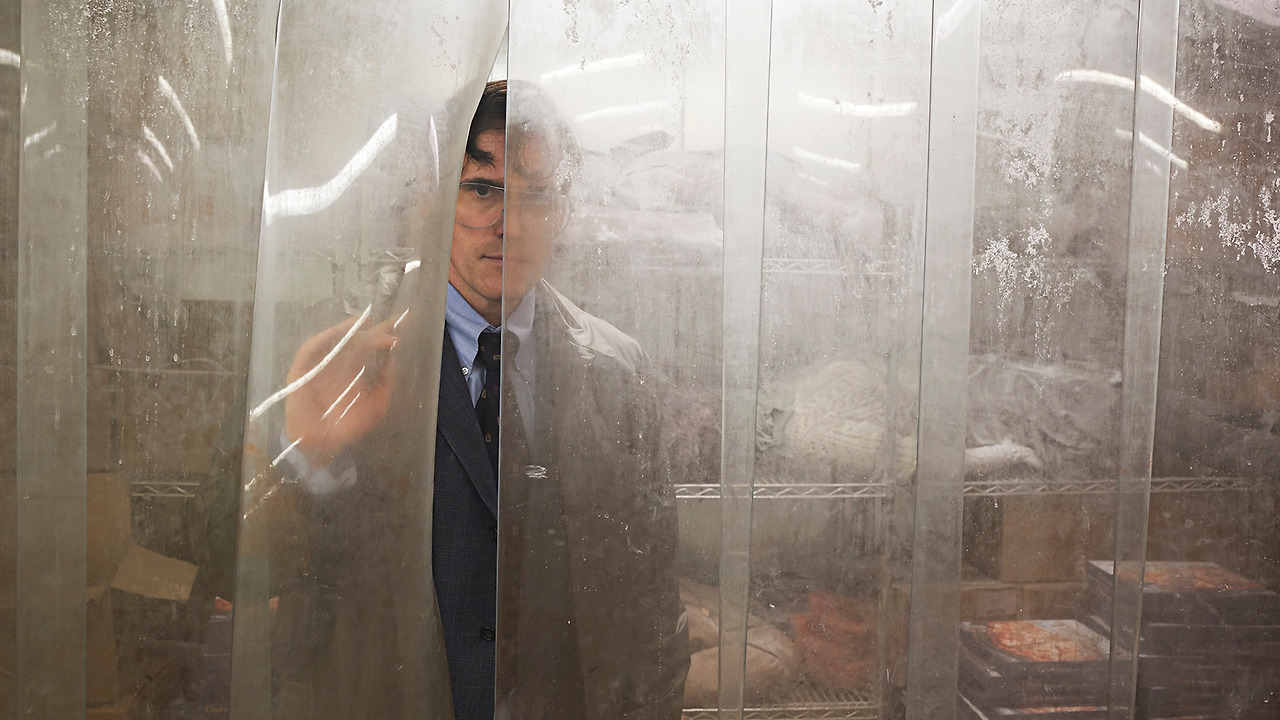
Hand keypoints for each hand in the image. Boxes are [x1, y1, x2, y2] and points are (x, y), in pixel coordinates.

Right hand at [284, 314, 398, 465]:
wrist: (321, 445)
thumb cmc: (346, 426)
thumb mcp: (375, 407)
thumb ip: (384, 385)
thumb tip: (392, 359)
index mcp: (356, 369)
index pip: (372, 346)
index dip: (385, 333)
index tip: (403, 321)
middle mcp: (340, 363)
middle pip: (356, 339)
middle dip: (372, 331)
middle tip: (390, 328)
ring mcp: (321, 364)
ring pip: (334, 340)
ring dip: (348, 330)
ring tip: (364, 322)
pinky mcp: (302, 370)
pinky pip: (310, 350)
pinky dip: (323, 340)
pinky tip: (337, 333)